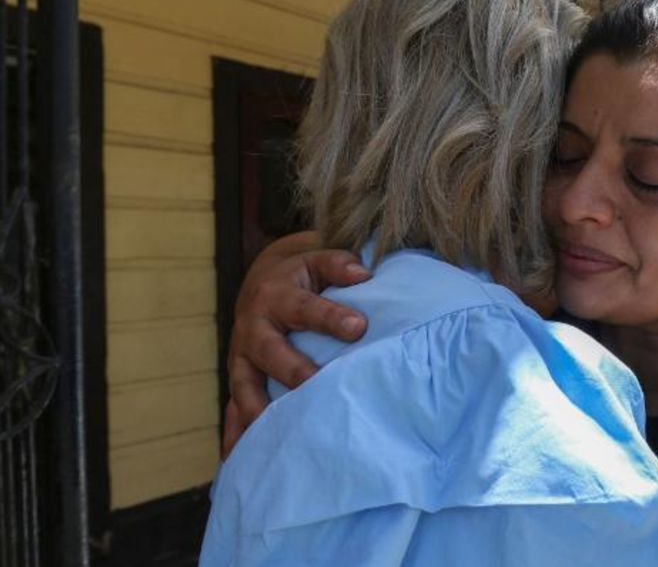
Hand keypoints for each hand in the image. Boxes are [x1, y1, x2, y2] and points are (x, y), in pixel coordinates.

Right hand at [221, 231, 370, 457]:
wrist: (264, 281)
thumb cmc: (303, 275)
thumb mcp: (318, 258)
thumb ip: (339, 264)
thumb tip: (362, 273)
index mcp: (277, 296)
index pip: (305, 307)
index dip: (330, 316)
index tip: (358, 327)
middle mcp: (254, 329)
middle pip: (271, 353)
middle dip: (294, 371)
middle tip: (319, 386)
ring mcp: (242, 358)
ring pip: (245, 388)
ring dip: (258, 413)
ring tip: (276, 440)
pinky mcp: (240, 381)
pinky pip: (233, 411)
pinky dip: (235, 436)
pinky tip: (238, 462)